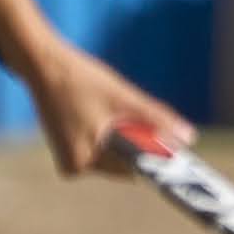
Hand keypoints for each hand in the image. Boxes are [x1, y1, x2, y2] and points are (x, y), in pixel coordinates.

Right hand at [18, 37, 186, 178]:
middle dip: (139, 144)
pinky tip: (103, 111)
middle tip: (146, 123)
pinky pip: (102, 146)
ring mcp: (70, 159)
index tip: (178, 157)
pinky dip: (112, 133)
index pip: (132, 170)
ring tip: (114, 110)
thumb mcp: (123, 99)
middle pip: (124, 162)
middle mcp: (74, 167)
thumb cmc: (80, 80)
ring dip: (126, 136)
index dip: (155, 160)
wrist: (43, 64)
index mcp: (83, 162)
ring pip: (114, 153)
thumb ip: (156, 118)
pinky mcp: (69, 147)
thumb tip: (189, 138)